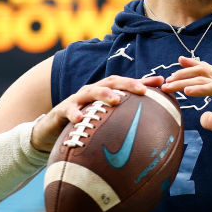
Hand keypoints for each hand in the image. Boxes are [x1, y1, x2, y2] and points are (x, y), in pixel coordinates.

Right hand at [30, 75, 164, 152]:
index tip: (161, 83)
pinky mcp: (62, 110)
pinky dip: (75, 114)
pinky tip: (81, 119)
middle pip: (111, 82)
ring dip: (104, 93)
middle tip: (142, 90)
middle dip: (127, 84)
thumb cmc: (84, 123)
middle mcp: (92, 91)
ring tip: (115, 99)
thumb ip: (124, 116)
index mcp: (105, 92)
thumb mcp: (103, 119)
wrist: (50, 130)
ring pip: (91, 91)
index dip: (143, 81)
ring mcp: (77, 100)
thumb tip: (150, 125)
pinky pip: (68, 110)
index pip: (126, 83)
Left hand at [161, 55, 211, 153]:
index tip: (178, 62)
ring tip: (170, 85)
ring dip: (185, 81)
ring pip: (206, 78)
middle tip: (167, 80)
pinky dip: (199, 89)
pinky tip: (187, 92)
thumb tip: (203, 117)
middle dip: (183, 73)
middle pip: (203, 71)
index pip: (208, 72)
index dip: (192, 66)